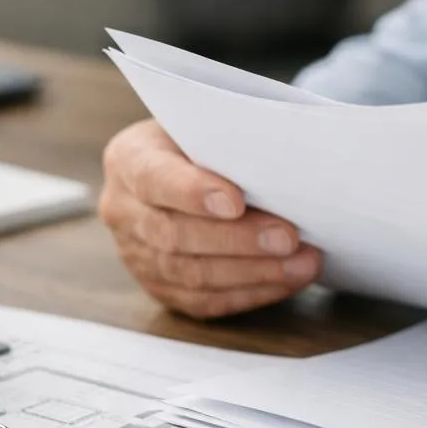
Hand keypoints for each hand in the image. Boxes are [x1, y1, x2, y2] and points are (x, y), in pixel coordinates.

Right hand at [99, 120, 321, 317]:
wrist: (189, 168)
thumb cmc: (207, 142)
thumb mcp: (207, 126)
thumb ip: (228, 144)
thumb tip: (282, 168)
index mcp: (129, 159)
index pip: (154, 179)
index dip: (193, 193)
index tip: (237, 202)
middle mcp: (123, 210)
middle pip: (173, 235)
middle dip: (237, 240)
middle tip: (288, 238)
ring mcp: (136, 255)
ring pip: (191, 275)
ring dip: (254, 272)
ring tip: (303, 263)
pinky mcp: (160, 288)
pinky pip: (203, 301)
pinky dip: (250, 294)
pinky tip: (286, 281)